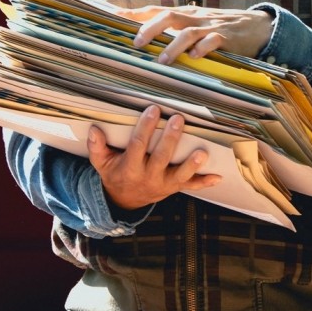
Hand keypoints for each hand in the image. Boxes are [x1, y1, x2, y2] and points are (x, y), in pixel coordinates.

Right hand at [88, 105, 221, 211]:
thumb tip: (94, 130)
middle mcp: (148, 177)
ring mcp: (163, 184)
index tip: (153, 110)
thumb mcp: (101, 163)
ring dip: (191, 163)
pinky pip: (190, 186)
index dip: (146, 128)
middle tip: (178, 119)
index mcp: (130, 168)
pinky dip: (203, 182)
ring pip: (179, 174)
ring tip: (201, 151)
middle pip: (161, 157)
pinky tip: (217, 177)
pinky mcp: (174, 187)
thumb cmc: (114, 174)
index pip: (138, 145)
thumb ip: (96, 147)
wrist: (123, 200)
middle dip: (171, 139)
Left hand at [121, 4, 274, 63]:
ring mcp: (210, 27)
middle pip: (168, 17)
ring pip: (188, 32)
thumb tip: (143, 38)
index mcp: (184, 13)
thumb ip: (173, 29)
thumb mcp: (194, 23)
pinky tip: (195, 58)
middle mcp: (194, 17)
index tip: (113, 16)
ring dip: (173, 46)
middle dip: (150, 29)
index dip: (135, 13)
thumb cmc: (218, 27)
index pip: (155, 10)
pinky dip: (203, 49)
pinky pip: (213, 42)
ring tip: (162, 61)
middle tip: (137, 43)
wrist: (256, 26)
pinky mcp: (227, 38)